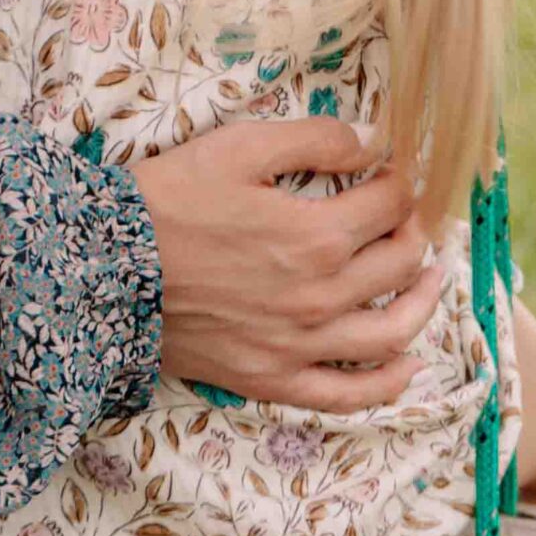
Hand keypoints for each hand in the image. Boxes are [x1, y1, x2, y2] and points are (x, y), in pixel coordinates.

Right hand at [126, 118, 440, 411]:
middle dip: (414, 232)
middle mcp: (320, 295)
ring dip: (422, 302)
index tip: (397, 171)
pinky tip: (406, 364)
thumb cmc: (169, 199)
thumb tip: (369, 142)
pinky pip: (349, 395)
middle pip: (397, 264)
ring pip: (391, 332)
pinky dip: (388, 383)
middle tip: (410, 216)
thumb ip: (312, 140)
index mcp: (315, 234)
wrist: (106, 267)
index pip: (388, 205)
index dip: (400, 182)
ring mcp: (300, 346)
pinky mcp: (274, 380)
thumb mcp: (238, 147)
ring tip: (429, 280)